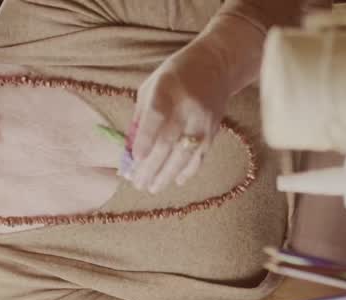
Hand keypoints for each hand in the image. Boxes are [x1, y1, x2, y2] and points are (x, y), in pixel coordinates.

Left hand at [125, 40, 230, 193]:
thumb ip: (140, 117)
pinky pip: (200, 156)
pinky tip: (175, 181)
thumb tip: (129, 151)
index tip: (134, 159)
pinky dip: (187, 171)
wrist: (216, 65)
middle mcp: (188, 107)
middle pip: (168, 142)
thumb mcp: (150, 87)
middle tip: (138, 184)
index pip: (156, 117)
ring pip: (184, 154)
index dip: (145, 139)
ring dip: (167, 175)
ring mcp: (203, 121)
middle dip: (151, 167)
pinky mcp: (213, 131)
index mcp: (168, 90)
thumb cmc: (175, 76)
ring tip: (153, 188)